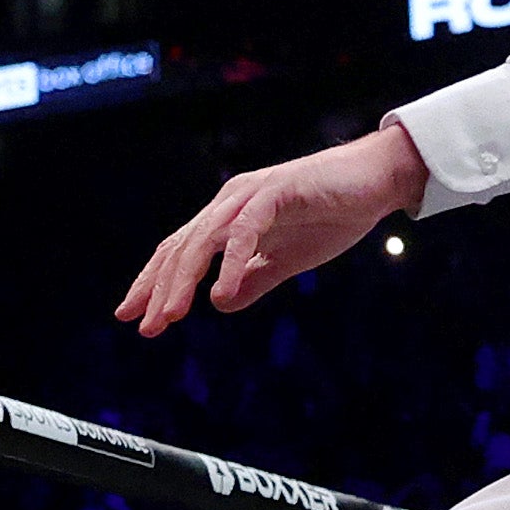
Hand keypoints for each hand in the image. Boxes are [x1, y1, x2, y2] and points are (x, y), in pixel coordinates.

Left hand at [117, 124, 428, 332]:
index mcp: (229, 217)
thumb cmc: (332, 215)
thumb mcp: (285, 261)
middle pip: (182, 248)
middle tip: (145, 327)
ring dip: (183, 281)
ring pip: (203, 240)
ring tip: (169, 317)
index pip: (180, 252)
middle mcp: (230, 203)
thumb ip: (253, 280)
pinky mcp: (276, 193)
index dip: (155, 283)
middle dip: (158, 289)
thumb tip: (220, 305)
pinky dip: (230, 262)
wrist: (375, 181)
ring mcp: (251, 195)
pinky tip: (220, 292)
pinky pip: (244, 231)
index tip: (134, 318)